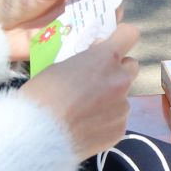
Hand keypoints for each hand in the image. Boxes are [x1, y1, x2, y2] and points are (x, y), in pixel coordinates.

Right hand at [19, 22, 140, 157]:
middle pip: (131, 66)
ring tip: (85, 111)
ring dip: (109, 98)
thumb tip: (95, 62)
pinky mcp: (121, 129)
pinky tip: (86, 127)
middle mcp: (120, 80)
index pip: (129, 34)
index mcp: (105, 58)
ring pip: (122, 96)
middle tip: (96, 80)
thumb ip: (84, 62)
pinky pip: (117, 119)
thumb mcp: (58, 67)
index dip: (121, 37)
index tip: (112, 43)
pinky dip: (105, 121)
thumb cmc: (41, 97)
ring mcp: (123, 106)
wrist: (39, 136)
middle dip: (117, 70)